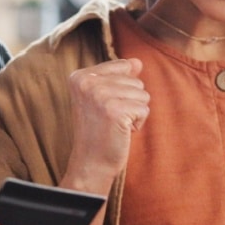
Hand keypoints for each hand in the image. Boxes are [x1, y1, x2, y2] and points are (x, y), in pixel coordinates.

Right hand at [63, 58, 148, 192]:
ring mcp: (100, 95)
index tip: (104, 107)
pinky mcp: (115, 110)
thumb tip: (138, 61)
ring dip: (134, 113)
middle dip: (130, 102)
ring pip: (142, 94)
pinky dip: (138, 123)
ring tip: (116, 124)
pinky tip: (122, 131)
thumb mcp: (104, 98)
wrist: (91, 163)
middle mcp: (87, 82)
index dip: (121, 90)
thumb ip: (119, 76)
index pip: (122, 66)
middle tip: (110, 119)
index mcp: (80, 76)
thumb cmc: (99, 130)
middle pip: (135, 81)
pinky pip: (144, 109)